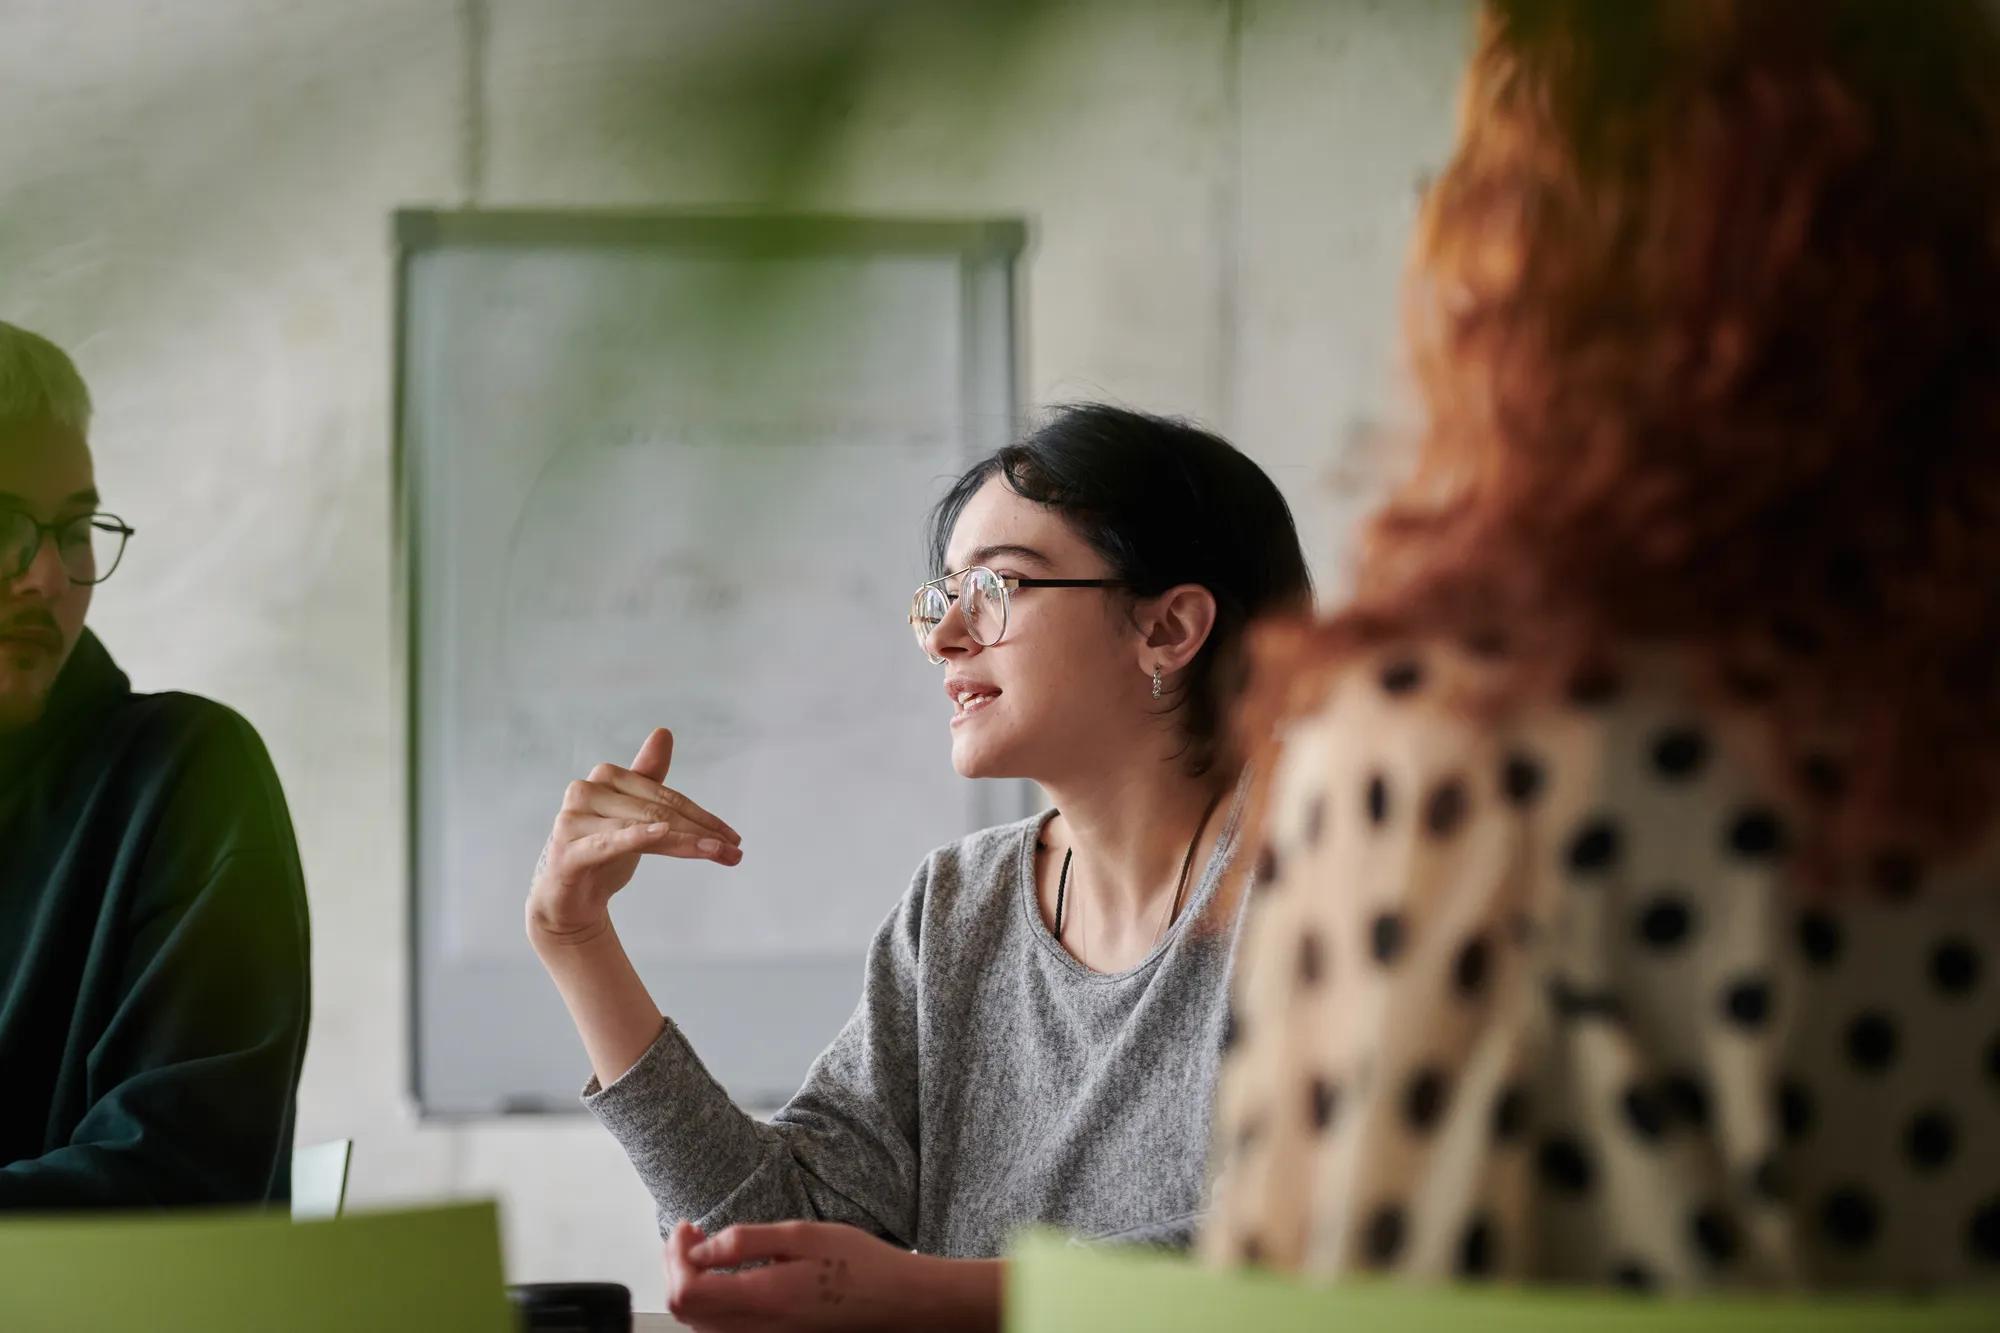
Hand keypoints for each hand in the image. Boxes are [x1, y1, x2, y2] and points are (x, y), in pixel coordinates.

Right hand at [526, 727, 742, 944]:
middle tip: (734, 851)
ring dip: (686, 842)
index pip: (664, 796)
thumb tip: (663, 732)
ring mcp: (573, 820)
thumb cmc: (601, 853)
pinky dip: (635, 836)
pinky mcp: (567, 851)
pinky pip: (608, 841)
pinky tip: (660, 833)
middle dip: (701, 832)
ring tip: (719, 854)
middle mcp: (586, 791)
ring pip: (642, 827)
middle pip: (658, 811)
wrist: (566, 901)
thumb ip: (647, 777)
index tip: (732, 836)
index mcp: (605, 777)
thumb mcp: (632, 816)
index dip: (701, 816)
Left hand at [664, 1220, 975, 1332]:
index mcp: (764, 1298)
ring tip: (704, 1250)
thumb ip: (747, 1241)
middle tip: (690, 1234)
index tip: (687, 1227)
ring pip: (698, 1324)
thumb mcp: (803, 1235)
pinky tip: (723, 1275)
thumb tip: (701, 1246)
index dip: (676, 1256)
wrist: (896, 1301)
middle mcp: (757, 1329)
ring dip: (690, 1285)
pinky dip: (709, 1302)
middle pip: (684, 1311)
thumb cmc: (860, 1264)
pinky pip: (720, 1330)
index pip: (687, 1291)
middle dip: (677, 1267)